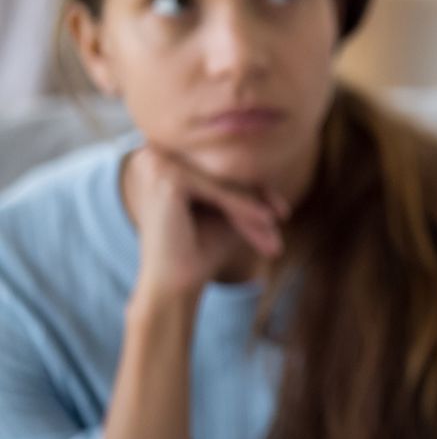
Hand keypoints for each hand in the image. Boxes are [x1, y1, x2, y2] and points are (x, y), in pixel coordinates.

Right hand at [122, 146, 285, 306]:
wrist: (173, 283)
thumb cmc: (200, 248)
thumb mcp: (227, 210)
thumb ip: (244, 185)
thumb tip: (276, 160)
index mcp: (160, 159)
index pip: (216, 170)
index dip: (251, 186)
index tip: (279, 207)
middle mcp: (151, 155)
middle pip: (220, 174)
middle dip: (255, 197)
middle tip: (283, 215)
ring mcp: (156, 163)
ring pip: (221, 182)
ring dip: (251, 204)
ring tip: (277, 222)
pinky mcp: (167, 179)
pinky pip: (217, 191)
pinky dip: (243, 207)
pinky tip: (268, 220)